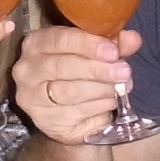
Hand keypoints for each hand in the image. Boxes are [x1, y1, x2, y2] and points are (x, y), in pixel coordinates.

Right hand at [11, 24, 139, 143]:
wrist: (71, 114)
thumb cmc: (81, 73)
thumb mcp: (97, 54)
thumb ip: (113, 45)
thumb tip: (133, 39)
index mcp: (35, 44)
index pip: (58, 39)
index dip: (87, 44)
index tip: (113, 51)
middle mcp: (26, 70)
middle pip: (62, 67)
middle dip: (97, 70)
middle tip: (124, 72)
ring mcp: (32, 98)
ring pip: (70, 92)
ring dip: (101, 90)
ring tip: (121, 87)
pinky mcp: (44, 122)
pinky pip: (76, 113)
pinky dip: (99, 107)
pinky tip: (111, 103)